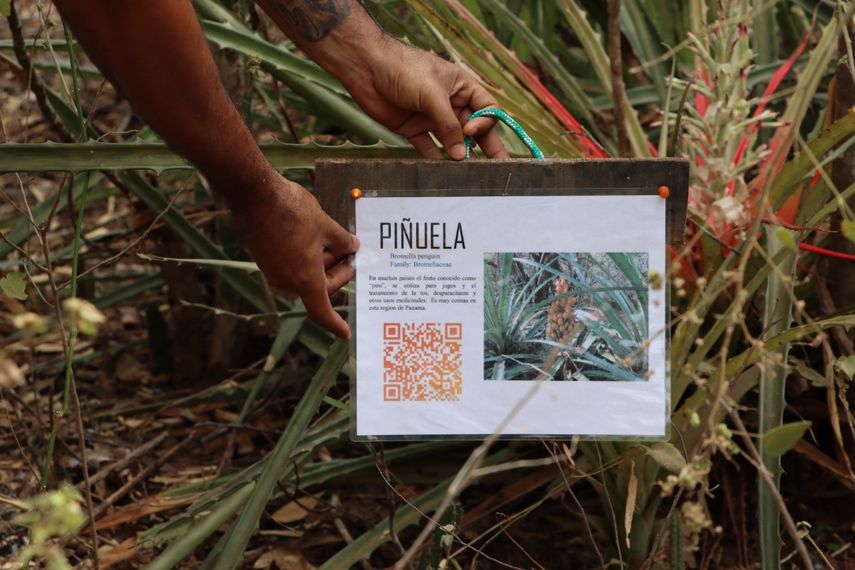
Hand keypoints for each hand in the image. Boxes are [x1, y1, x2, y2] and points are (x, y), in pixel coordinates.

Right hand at [231, 173, 357, 338]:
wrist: (255, 193)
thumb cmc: (293, 212)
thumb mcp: (327, 226)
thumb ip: (343, 242)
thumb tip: (353, 247)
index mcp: (305, 280)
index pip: (322, 312)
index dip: (336, 324)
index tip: (345, 333)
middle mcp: (287, 281)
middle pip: (318, 289)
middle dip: (337, 272)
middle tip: (351, 252)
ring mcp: (273, 270)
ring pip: (305, 275)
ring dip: (322, 263)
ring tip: (336, 239)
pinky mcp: (264, 257)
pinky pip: (291, 265)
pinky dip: (306, 257)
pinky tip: (315, 235)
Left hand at [340, 38, 508, 159]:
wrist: (367, 67)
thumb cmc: (404, 69)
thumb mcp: (432, 94)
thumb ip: (448, 125)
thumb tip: (459, 154)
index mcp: (461, 87)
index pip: (486, 108)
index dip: (485, 123)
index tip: (471, 132)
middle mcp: (450, 103)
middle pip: (473, 128)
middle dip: (485, 146)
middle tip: (497, 166)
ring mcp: (431, 117)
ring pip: (452, 141)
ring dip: (460, 156)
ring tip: (470, 175)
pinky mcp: (413, 129)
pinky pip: (429, 148)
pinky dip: (436, 159)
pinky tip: (443, 171)